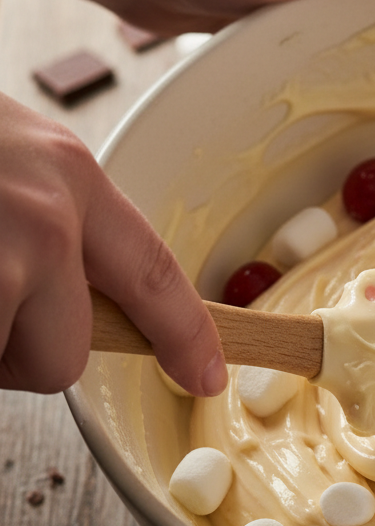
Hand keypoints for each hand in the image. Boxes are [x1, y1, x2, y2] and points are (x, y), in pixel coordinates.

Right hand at [0, 93, 225, 395]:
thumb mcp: (4, 150)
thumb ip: (49, 215)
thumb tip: (67, 293)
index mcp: (67, 175)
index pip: (153, 273)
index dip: (184, 333)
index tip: (204, 375)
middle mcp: (42, 218)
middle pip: (66, 358)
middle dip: (14, 356)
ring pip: (0, 365)